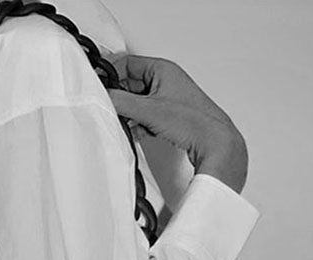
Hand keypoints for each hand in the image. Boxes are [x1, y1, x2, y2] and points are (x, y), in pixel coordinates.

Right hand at [106, 53, 248, 192]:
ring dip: (130, 115)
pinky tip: (143, 132)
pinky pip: (144, 116)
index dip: (110, 75)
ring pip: (136, 103)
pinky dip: (139, 125)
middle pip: (130, 84)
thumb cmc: (194, 122)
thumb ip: (121, 102)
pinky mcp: (168, 116)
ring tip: (131, 123)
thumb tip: (102, 98)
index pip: (127, 64)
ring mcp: (167, 99)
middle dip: (120, 100)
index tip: (98, 88)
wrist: (214, 143)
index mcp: (162, 69)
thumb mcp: (149, 110)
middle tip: (113, 110)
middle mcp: (165, 81)